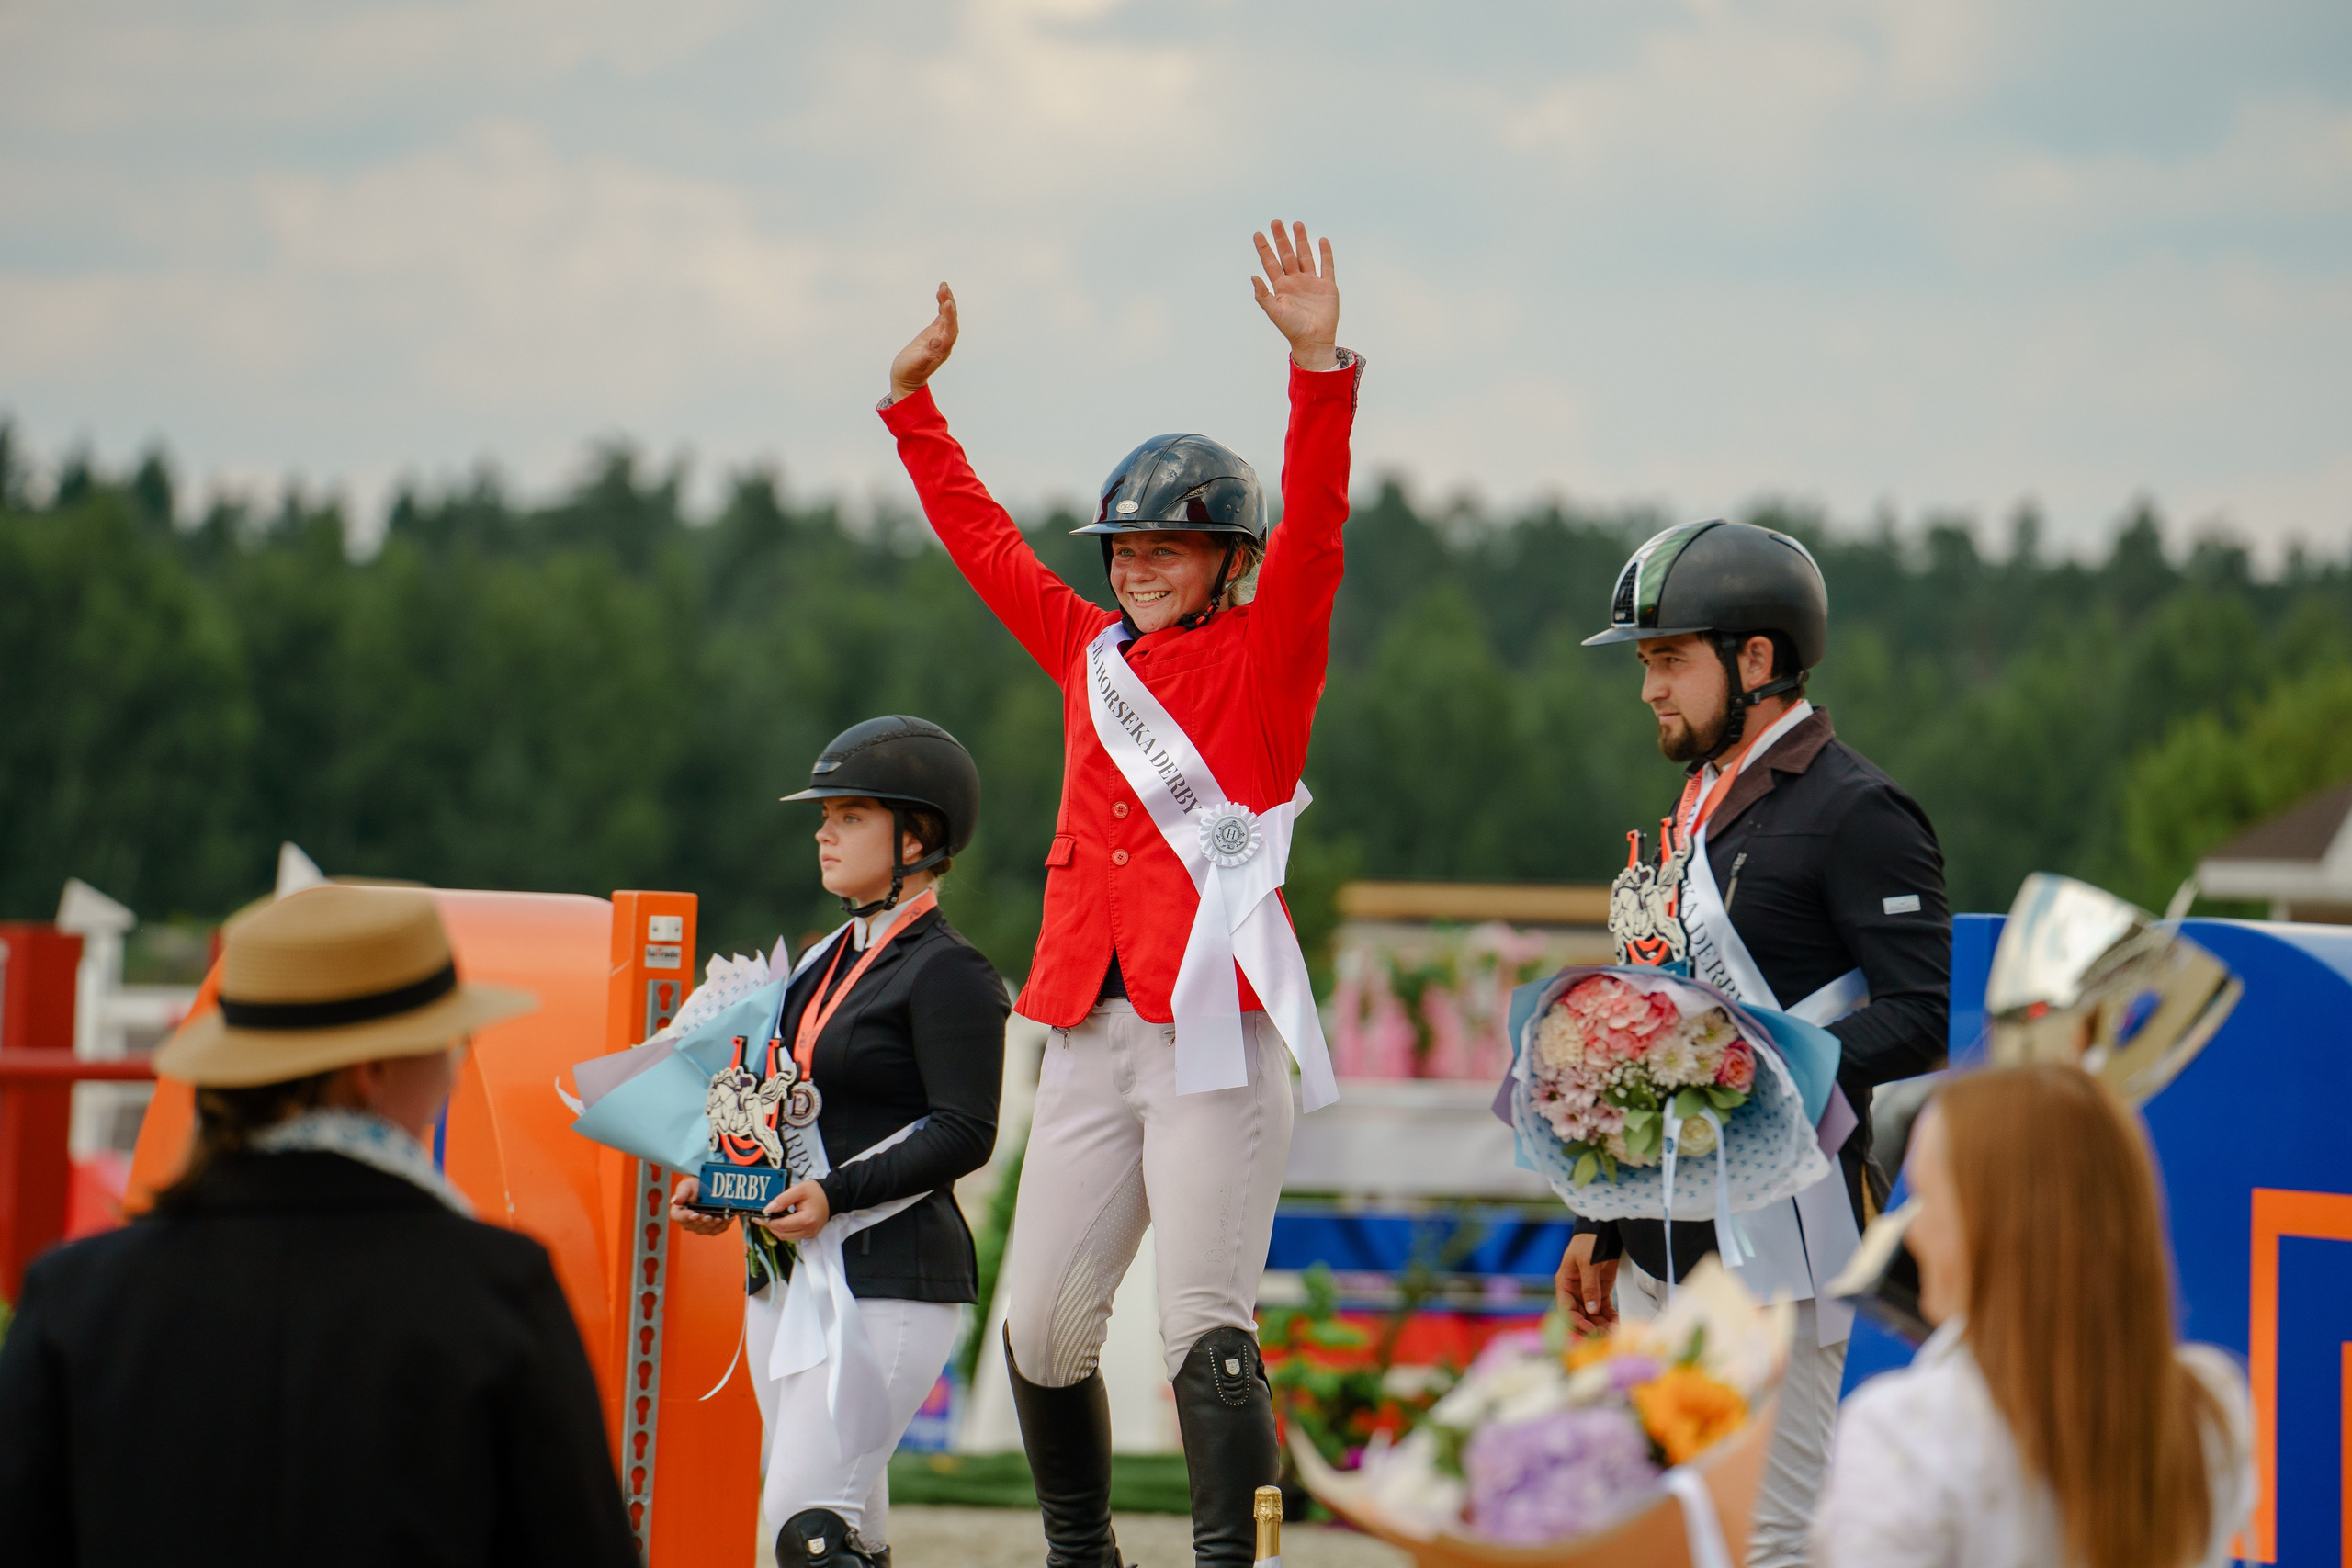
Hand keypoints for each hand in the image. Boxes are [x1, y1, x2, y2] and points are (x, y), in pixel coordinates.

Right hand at [669, 1176, 733, 1237]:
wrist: (706, 1188)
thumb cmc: (693, 1187)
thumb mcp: (686, 1186)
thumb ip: (681, 1193)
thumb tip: (674, 1200)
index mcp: (678, 1213)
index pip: (680, 1217)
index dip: (687, 1217)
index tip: (694, 1214)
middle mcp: (688, 1223)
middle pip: (695, 1225)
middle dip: (703, 1221)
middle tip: (709, 1216)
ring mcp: (700, 1228)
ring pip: (706, 1229)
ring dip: (714, 1224)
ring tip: (720, 1217)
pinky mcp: (711, 1229)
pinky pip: (717, 1230)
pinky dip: (723, 1225)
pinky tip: (728, 1218)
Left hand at [758, 1179, 831, 1242]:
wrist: (831, 1196)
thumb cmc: (816, 1192)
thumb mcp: (799, 1189)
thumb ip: (782, 1199)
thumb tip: (768, 1209)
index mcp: (807, 1220)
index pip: (781, 1225)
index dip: (768, 1221)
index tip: (759, 1215)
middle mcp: (809, 1231)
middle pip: (782, 1234)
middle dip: (770, 1226)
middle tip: (762, 1216)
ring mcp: (810, 1234)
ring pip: (786, 1237)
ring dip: (776, 1228)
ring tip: (770, 1218)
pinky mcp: (809, 1235)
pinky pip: (792, 1236)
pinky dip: (784, 1229)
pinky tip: (781, 1220)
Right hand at [888, 283, 958, 404]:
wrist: (906, 380)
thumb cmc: (909, 373)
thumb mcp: (916, 364)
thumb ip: (927, 355)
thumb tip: (936, 342)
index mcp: (942, 349)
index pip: (951, 329)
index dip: (950, 316)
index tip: (947, 302)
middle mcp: (944, 341)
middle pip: (951, 319)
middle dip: (949, 303)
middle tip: (944, 287)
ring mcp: (939, 336)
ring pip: (946, 316)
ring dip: (946, 301)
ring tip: (943, 285)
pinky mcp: (932, 333)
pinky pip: (940, 317)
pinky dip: (941, 305)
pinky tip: (940, 295)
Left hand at [1251, 220, 1338, 371]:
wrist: (1314, 341)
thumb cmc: (1292, 329)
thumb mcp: (1275, 312)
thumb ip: (1263, 296)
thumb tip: (1253, 277)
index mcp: (1281, 287)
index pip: (1270, 263)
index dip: (1264, 249)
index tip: (1258, 234)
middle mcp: (1295, 282)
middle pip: (1287, 255)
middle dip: (1281, 239)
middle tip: (1276, 222)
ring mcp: (1311, 283)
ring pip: (1305, 256)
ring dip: (1301, 240)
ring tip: (1297, 224)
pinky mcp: (1327, 286)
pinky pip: (1326, 266)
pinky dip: (1325, 253)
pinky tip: (1322, 240)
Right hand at [1556, 1231, 1618, 1333]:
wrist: (1603, 1231)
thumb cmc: (1589, 1242)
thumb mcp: (1588, 1263)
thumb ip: (1589, 1287)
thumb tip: (1591, 1310)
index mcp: (1564, 1284)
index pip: (1566, 1309)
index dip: (1576, 1322)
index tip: (1590, 1330)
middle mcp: (1574, 1292)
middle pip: (1579, 1316)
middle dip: (1591, 1327)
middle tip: (1605, 1335)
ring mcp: (1587, 1293)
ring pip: (1593, 1316)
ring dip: (1602, 1325)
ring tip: (1615, 1332)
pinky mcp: (1601, 1292)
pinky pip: (1604, 1310)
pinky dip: (1610, 1318)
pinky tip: (1617, 1323)